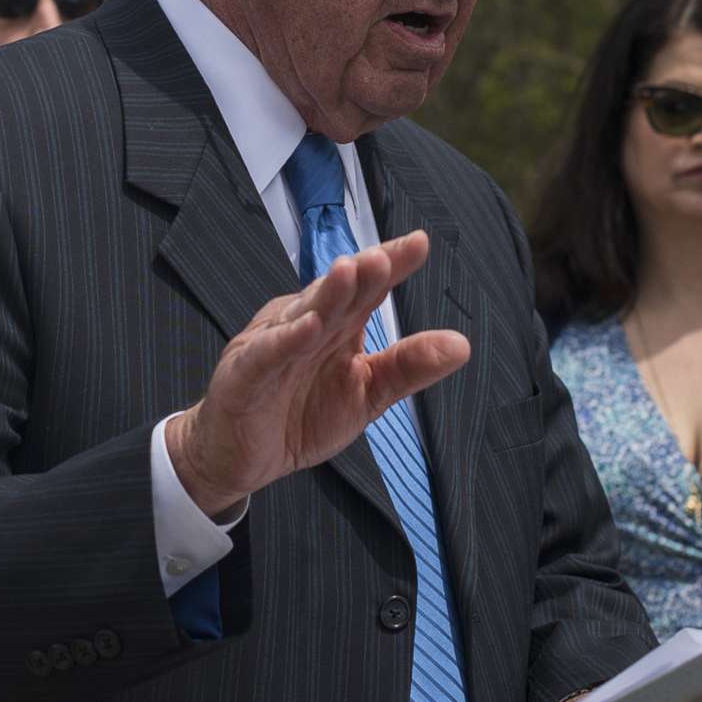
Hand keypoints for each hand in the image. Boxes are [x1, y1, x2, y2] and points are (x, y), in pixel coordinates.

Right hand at [166, 231, 469, 515]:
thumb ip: (408, 367)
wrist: (239, 459)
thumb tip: (461, 345)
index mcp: (336, 327)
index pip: (366, 289)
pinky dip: (284, 341)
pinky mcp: (243, 376)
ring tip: (349, 271)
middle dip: (359, 274)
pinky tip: (306, 327)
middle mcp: (303, 326)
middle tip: (384, 257)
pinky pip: (266, 355)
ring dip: (325, 294)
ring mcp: (270, 347)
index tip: (420, 243)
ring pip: (301, 315)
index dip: (389, 264)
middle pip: (334, 294)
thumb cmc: (299, 416)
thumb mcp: (366, 394)